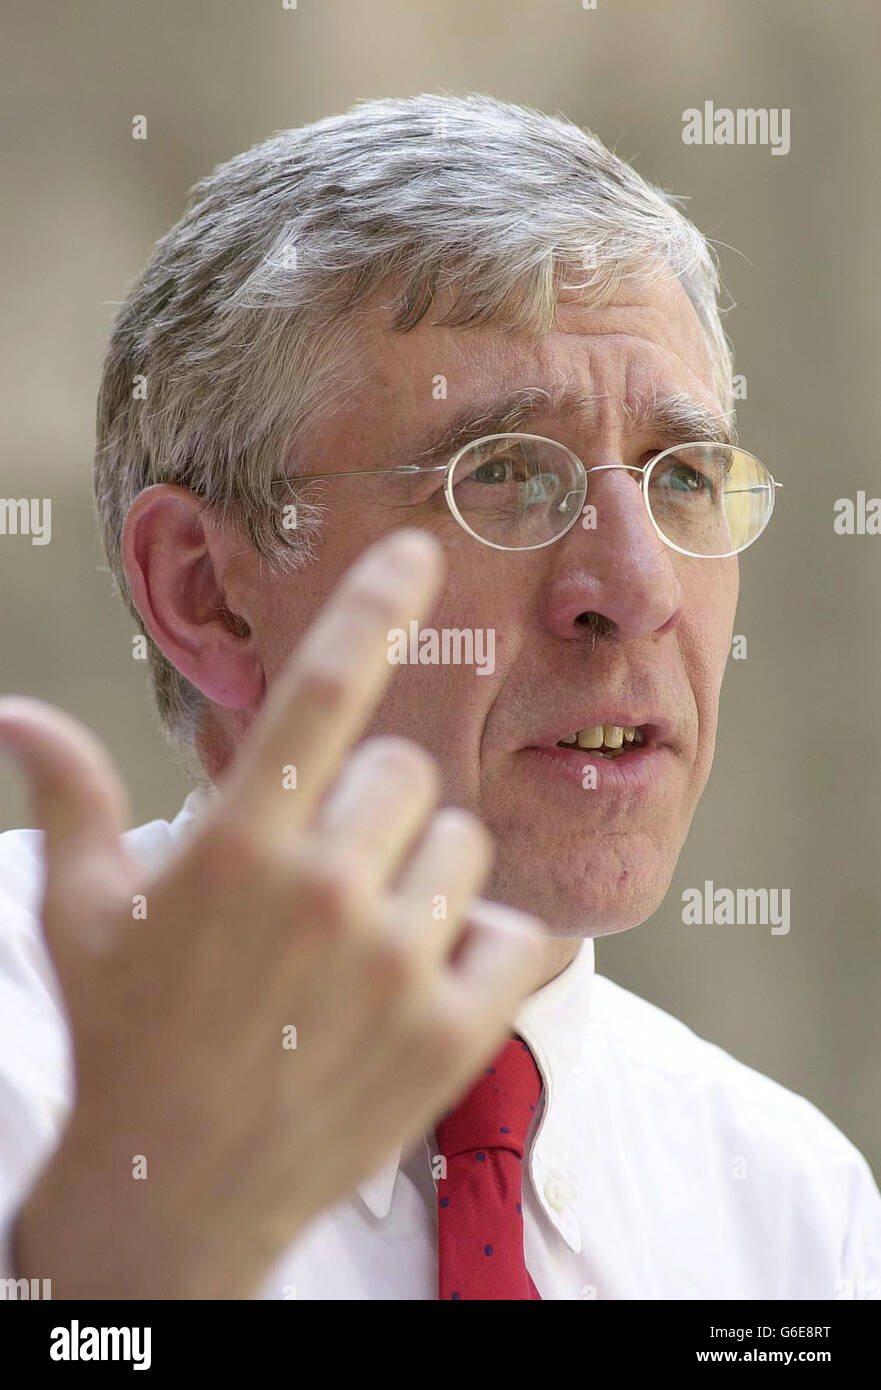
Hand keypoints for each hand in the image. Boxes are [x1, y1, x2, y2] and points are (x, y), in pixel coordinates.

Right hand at [0, 528, 546, 1297]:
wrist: (177, 1194)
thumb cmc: (124, 1039)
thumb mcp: (81, 915)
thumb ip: (69, 798)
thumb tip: (14, 712)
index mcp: (238, 845)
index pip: (322, 690)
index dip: (373, 604)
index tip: (417, 549)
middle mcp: (326, 889)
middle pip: (406, 774)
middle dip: (370, 810)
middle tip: (322, 881)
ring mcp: (398, 964)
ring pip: (464, 848)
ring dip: (424, 878)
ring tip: (363, 944)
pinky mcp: (455, 1033)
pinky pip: (521, 934)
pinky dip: (492, 945)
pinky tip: (433, 976)